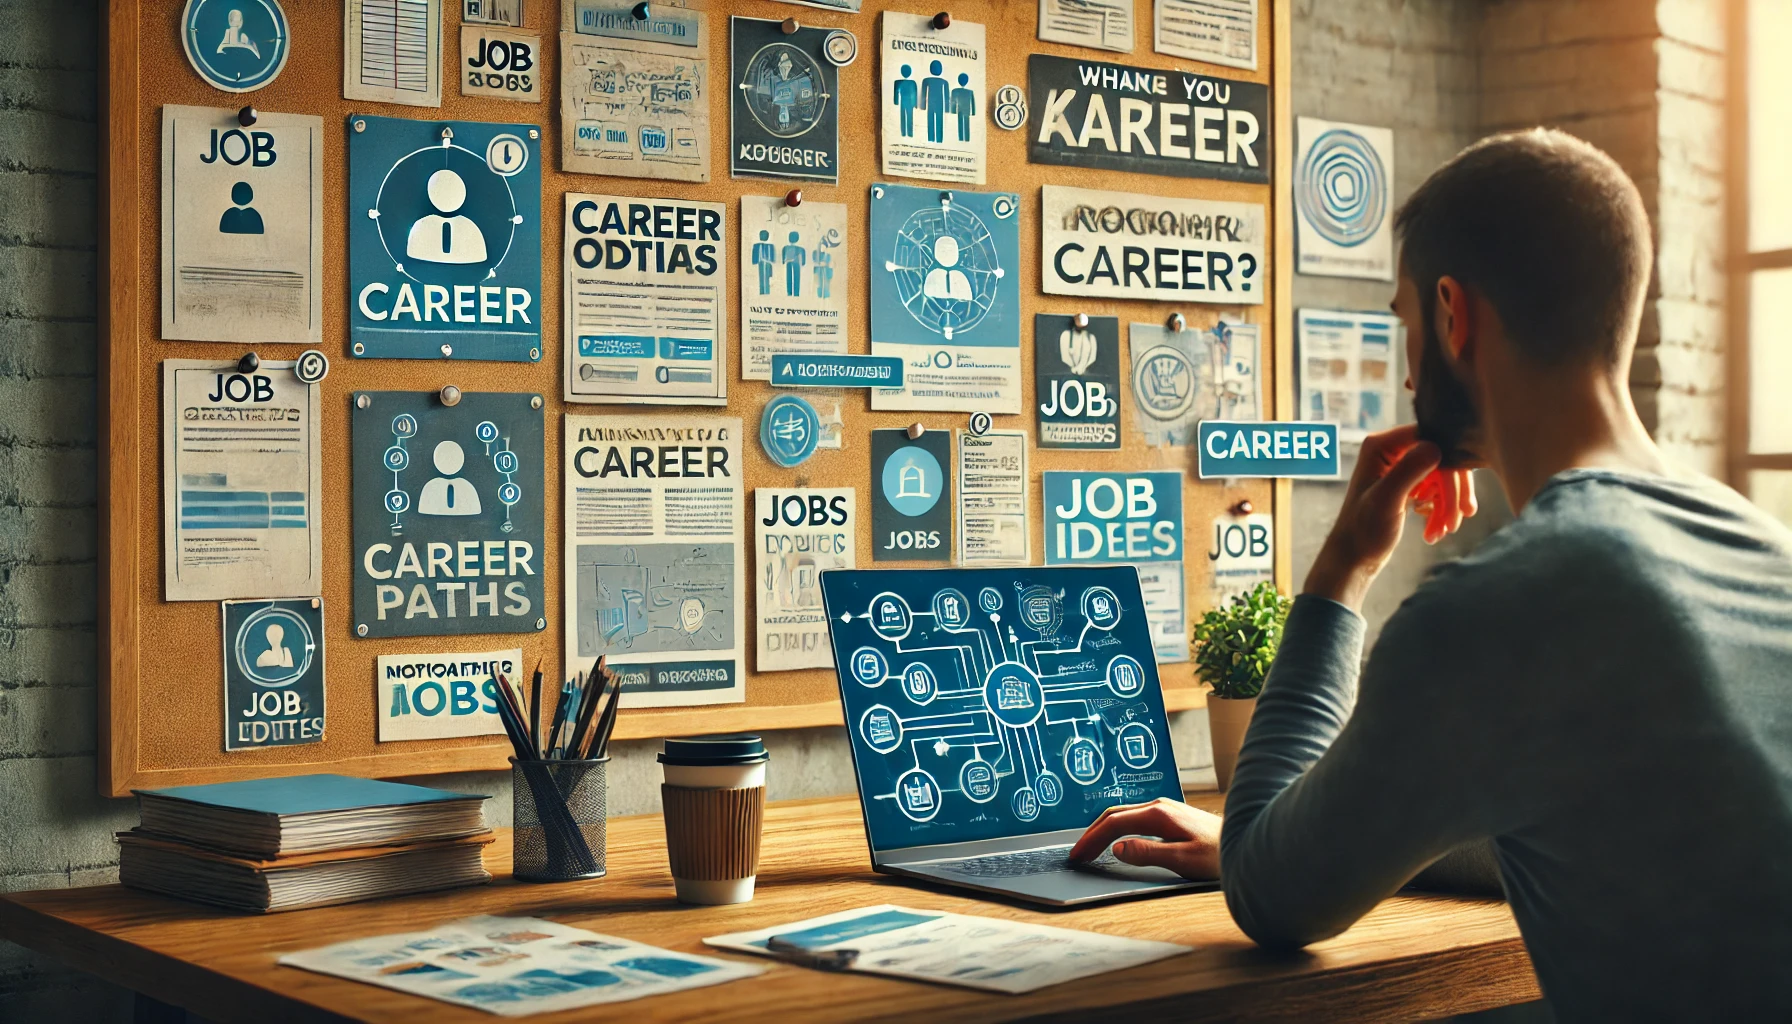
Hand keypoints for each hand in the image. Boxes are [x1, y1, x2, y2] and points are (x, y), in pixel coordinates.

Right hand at [1067, 798, 1221, 879]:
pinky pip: (1134, 817)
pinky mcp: (1170, 816)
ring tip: (1091, 848)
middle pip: (1114, 814)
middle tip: (1078, 854)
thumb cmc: (1219, 854)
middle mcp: (1159, 806)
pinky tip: (1116, 840)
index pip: (1114, 823)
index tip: (1078, 855)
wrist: (1246, 843)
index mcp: (1158, 814)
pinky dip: (1117, 828)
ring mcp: (1165, 809)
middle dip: (1092, 833)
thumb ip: (1148, 852)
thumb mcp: (1183, 859)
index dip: (1092, 839)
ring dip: (1103, 829)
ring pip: (1123, 814)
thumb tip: (1117, 848)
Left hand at [1304, 425, 1476, 609]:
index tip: (1459, 498)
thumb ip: (1410, 470)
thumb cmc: (1363, 531)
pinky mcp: (1408, 484)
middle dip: (1452, 492)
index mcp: (1380, 445)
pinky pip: (1438, 489)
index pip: (1431, 438)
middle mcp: (1391, 450)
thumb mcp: (1387, 499)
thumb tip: (1438, 447)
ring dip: (1448, 505)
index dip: (1450, 466)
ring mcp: (1400, 467)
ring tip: (1444, 531)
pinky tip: (1434, 531)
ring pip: (1443, 476)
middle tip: (1456, 521)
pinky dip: (1441, 510)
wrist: (1355, 558)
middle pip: (1442, 458)